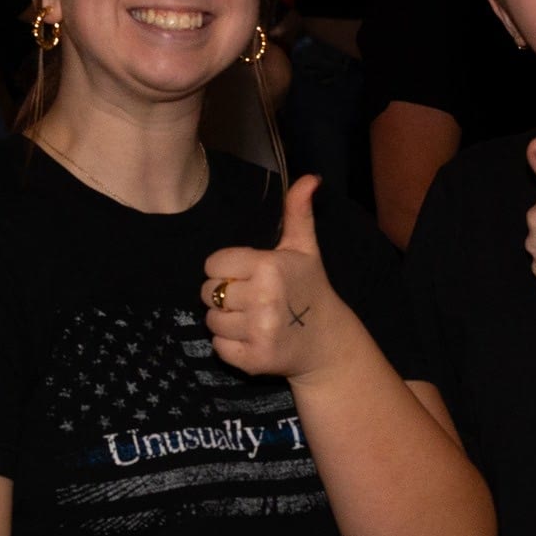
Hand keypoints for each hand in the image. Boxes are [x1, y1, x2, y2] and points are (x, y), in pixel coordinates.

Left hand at [203, 177, 344, 380]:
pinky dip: (229, 345)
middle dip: (225, 295)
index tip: (248, 275)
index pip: (213, 264)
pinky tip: (251, 338)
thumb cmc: (309, 289)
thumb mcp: (305, 248)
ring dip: (226, 320)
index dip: (226, 269)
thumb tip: (311, 177)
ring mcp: (258, 331)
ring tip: (251, 319)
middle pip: (209, 292)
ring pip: (211, 320)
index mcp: (269, 267)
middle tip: (250, 299)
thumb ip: (298, 211)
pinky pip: (218, 346)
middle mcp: (263, 299)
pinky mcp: (253, 359)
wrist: (326, 343)